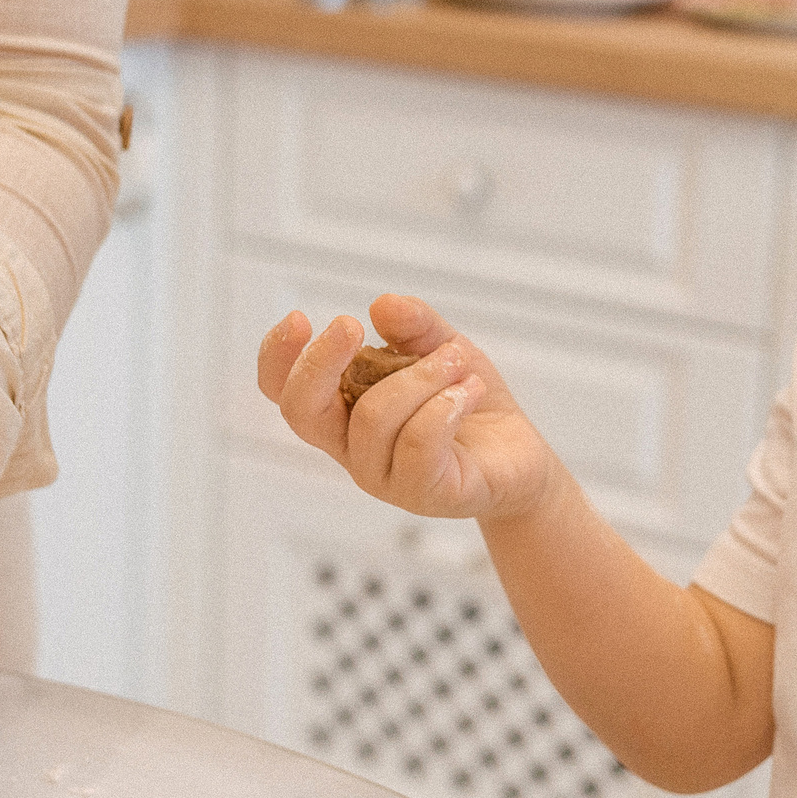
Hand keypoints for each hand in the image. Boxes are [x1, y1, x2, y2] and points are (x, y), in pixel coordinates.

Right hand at [258, 294, 559, 522]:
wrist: (520, 457)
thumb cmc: (466, 403)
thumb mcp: (442, 349)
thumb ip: (413, 326)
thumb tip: (382, 304)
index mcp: (344, 412)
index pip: (284, 393)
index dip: (276, 358)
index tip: (298, 318)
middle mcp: (352, 448)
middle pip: (302, 412)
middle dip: (321, 361)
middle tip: (351, 324)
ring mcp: (386, 477)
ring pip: (373, 418)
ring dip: (417, 375)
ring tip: (456, 359)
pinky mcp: (427, 493)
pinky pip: (419, 445)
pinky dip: (445, 405)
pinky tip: (469, 390)